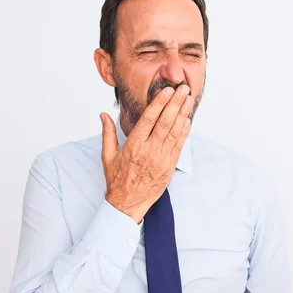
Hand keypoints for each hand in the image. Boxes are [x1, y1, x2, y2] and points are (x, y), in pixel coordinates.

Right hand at [99, 84, 193, 223]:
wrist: (127, 203)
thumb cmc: (117, 179)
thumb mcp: (108, 155)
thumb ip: (108, 133)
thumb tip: (103, 114)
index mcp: (134, 145)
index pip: (149, 119)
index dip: (159, 103)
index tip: (167, 91)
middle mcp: (149, 151)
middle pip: (165, 122)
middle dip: (176, 103)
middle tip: (183, 89)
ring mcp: (161, 159)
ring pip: (175, 132)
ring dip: (183, 114)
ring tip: (189, 100)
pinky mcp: (169, 167)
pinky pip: (179, 146)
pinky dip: (184, 132)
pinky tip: (187, 120)